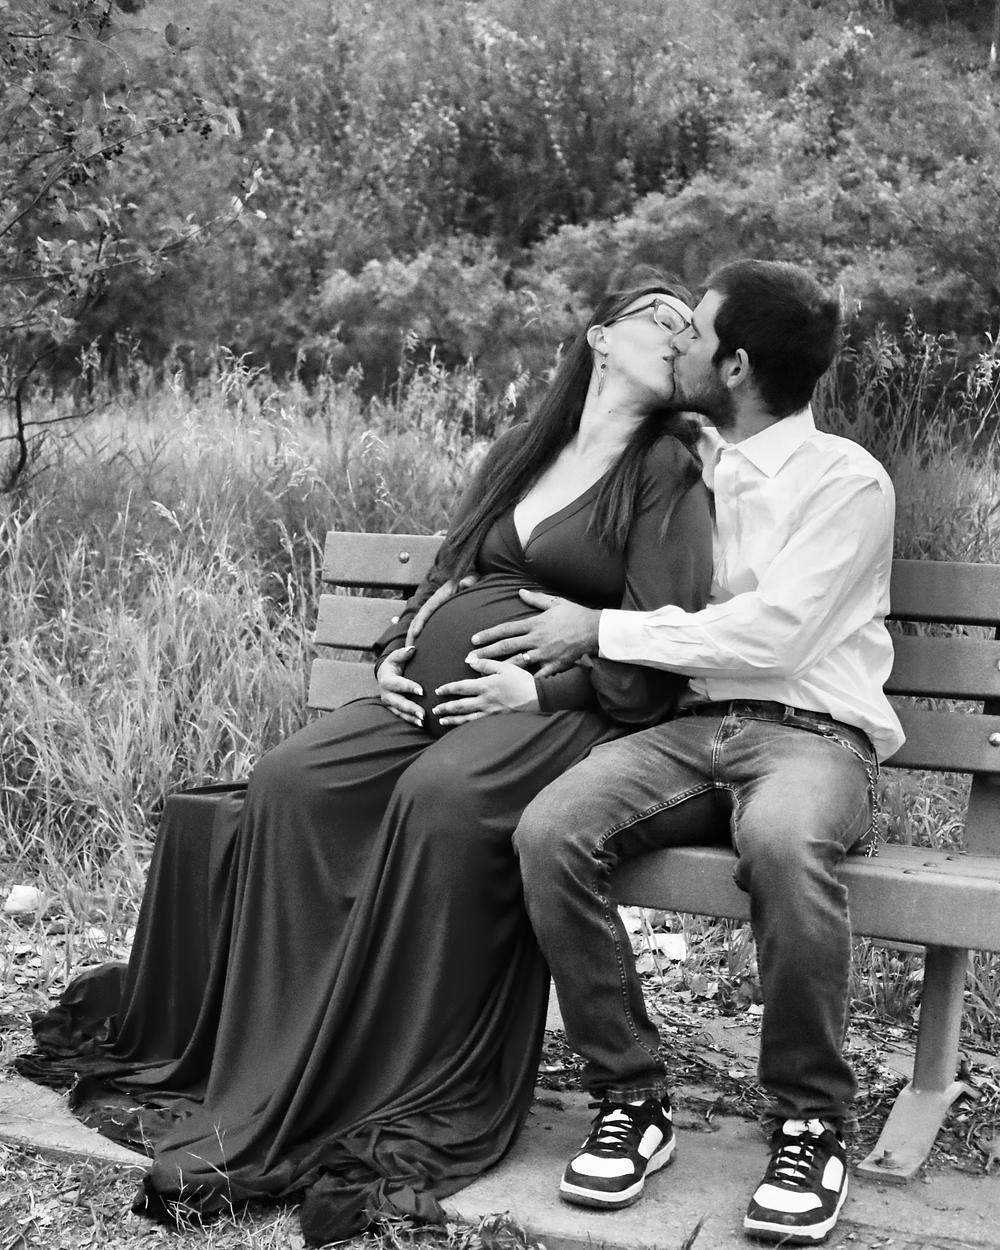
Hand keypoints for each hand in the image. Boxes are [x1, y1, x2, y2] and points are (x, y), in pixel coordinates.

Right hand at [376, 645, 423, 726]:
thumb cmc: (394, 664)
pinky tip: (421, 724)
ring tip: (423, 721)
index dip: (409, 687)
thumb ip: (403, 653)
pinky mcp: (393, 709)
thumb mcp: (396, 657)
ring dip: (411, 717)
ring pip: (400, 712)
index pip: (398, 684)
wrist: (385, 674)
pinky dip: (411, 720)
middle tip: (423, 713)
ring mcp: (389, 703)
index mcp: (386, 680)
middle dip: (410, 708)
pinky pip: (401, 716)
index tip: (422, 691)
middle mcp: (386, 693)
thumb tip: (412, 649)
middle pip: (398, 702)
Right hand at [405, 574, 478, 646]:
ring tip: (409, 654)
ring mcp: (433, 608)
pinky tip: (417, 649)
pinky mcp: (435, 614)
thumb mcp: (472, 576)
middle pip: (418, 618)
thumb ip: (470, 580)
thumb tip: (464, 583)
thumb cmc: (470, 577)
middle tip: (408, 650)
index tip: (415, 633)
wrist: (467, 574)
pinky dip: (417, 636)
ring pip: (418, 623)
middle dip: (411, 634)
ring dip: (412, 637)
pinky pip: (423, 626)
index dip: (420, 621)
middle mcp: (434, 602)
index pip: (427, 609)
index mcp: (441, 595)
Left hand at [432, 656, 538, 725]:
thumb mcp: (504, 667)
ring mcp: (490, 713)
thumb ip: (486, 663)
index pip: (460, 687)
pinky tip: (461, 728)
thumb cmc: (522, 680)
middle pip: (459, 705)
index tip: (438, 691)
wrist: (538, 698)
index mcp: (485, 685)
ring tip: (442, 721)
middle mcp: (484, 701)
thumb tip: (470, 661)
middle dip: (445, 708)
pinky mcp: (496, 720)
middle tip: (434, 709)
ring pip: (466, 718)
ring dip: (452, 719)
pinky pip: (477, 725)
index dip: (447, 689)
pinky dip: (466, 727)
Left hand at [469, 589, 600, 675]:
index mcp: (534, 623)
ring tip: (483, 674)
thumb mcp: (555, 602)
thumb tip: (520, 592)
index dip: (488, 634)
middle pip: (506, 647)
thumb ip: (536, 599)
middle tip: (469, 659)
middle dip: (486, 653)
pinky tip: (511, 688)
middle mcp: (536, 639)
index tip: (474, 640)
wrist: (595, 630)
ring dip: (498, 668)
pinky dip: (524, 681)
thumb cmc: (575, 615)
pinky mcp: (554, 665)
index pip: (505, 629)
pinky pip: (536, 675)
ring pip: (517, 662)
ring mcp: (544, 654)